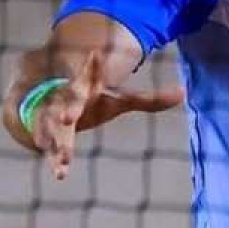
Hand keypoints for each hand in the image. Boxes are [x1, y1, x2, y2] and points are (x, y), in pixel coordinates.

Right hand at [4, 47, 182, 179]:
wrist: (51, 104)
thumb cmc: (93, 102)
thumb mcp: (120, 100)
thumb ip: (151, 99)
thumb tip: (184, 93)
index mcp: (85, 87)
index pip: (88, 73)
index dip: (92, 65)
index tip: (95, 54)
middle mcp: (65, 100)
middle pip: (66, 102)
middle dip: (67, 109)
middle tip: (68, 118)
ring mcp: (50, 117)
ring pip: (52, 128)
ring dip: (56, 141)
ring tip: (63, 158)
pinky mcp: (44, 133)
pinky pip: (47, 146)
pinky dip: (53, 158)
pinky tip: (60, 173)